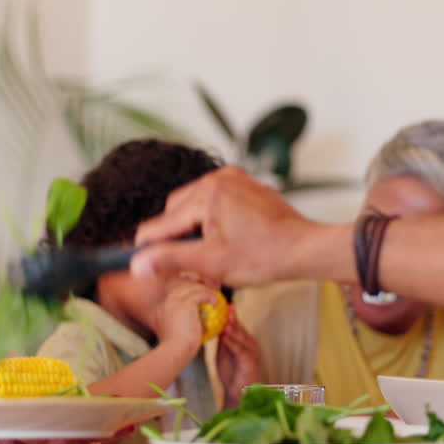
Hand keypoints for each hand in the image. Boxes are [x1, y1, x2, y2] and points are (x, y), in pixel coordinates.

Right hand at [131, 166, 313, 287]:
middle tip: (188, 261)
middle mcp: (218, 178)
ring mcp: (233, 178)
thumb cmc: (266, 256)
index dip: (150, 247)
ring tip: (210, 250)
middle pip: (175, 210)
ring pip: (193, 204)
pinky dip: (210, 217)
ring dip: (193, 226)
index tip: (142, 265)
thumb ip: (170, 260)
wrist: (305, 249)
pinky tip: (224, 237)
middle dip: (176, 236)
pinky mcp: (244, 183)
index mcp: (206, 194)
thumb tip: (137, 264)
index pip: (160, 223)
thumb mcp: (211, 263)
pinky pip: (214, 198)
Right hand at [146, 279, 215, 353]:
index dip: (186, 290)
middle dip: (195, 285)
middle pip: (182, 285)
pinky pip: (201, 293)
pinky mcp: (186, 303)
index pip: (173, 291)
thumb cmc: (178, 348)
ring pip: (192, 287)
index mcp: (161, 308)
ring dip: (204, 289)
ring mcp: (175, 300)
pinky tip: (215, 302)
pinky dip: (210, 295)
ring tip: (213, 296)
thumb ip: (183, 324)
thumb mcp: (176, 333)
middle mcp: (166, 301)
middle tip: (207, 291)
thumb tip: (197, 321)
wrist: (175, 351)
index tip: (197, 295)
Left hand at [216, 307, 261, 403]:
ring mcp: (252, 353)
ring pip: (241, 338)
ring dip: (233, 328)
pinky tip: (225, 337)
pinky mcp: (250, 362)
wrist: (238, 393)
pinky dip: (233, 343)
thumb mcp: (225, 351)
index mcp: (245, 340)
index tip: (222, 303)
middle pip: (240, 328)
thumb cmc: (232, 372)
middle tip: (224, 307)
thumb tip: (214, 324)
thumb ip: (222, 338)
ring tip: (224, 319)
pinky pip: (241, 351)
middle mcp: (250, 344)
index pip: (237, 325)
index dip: (230, 314)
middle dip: (232, 318)